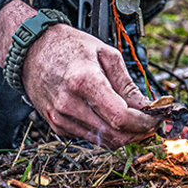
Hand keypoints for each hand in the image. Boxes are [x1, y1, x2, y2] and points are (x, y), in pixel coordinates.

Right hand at [0, 0, 156, 146]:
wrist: (32, 50)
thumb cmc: (68, 46)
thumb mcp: (105, 54)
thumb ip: (127, 83)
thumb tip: (145, 106)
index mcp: (85, 81)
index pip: (121, 117)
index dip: (143, 123)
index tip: (155, 120)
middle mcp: (70, 104)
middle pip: (113, 135)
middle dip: (137, 134)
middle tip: (150, 125)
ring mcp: (60, 117)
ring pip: (101, 141)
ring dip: (123, 136)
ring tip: (135, 123)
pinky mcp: (56, 125)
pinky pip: (87, 137)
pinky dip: (104, 133)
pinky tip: (111, 120)